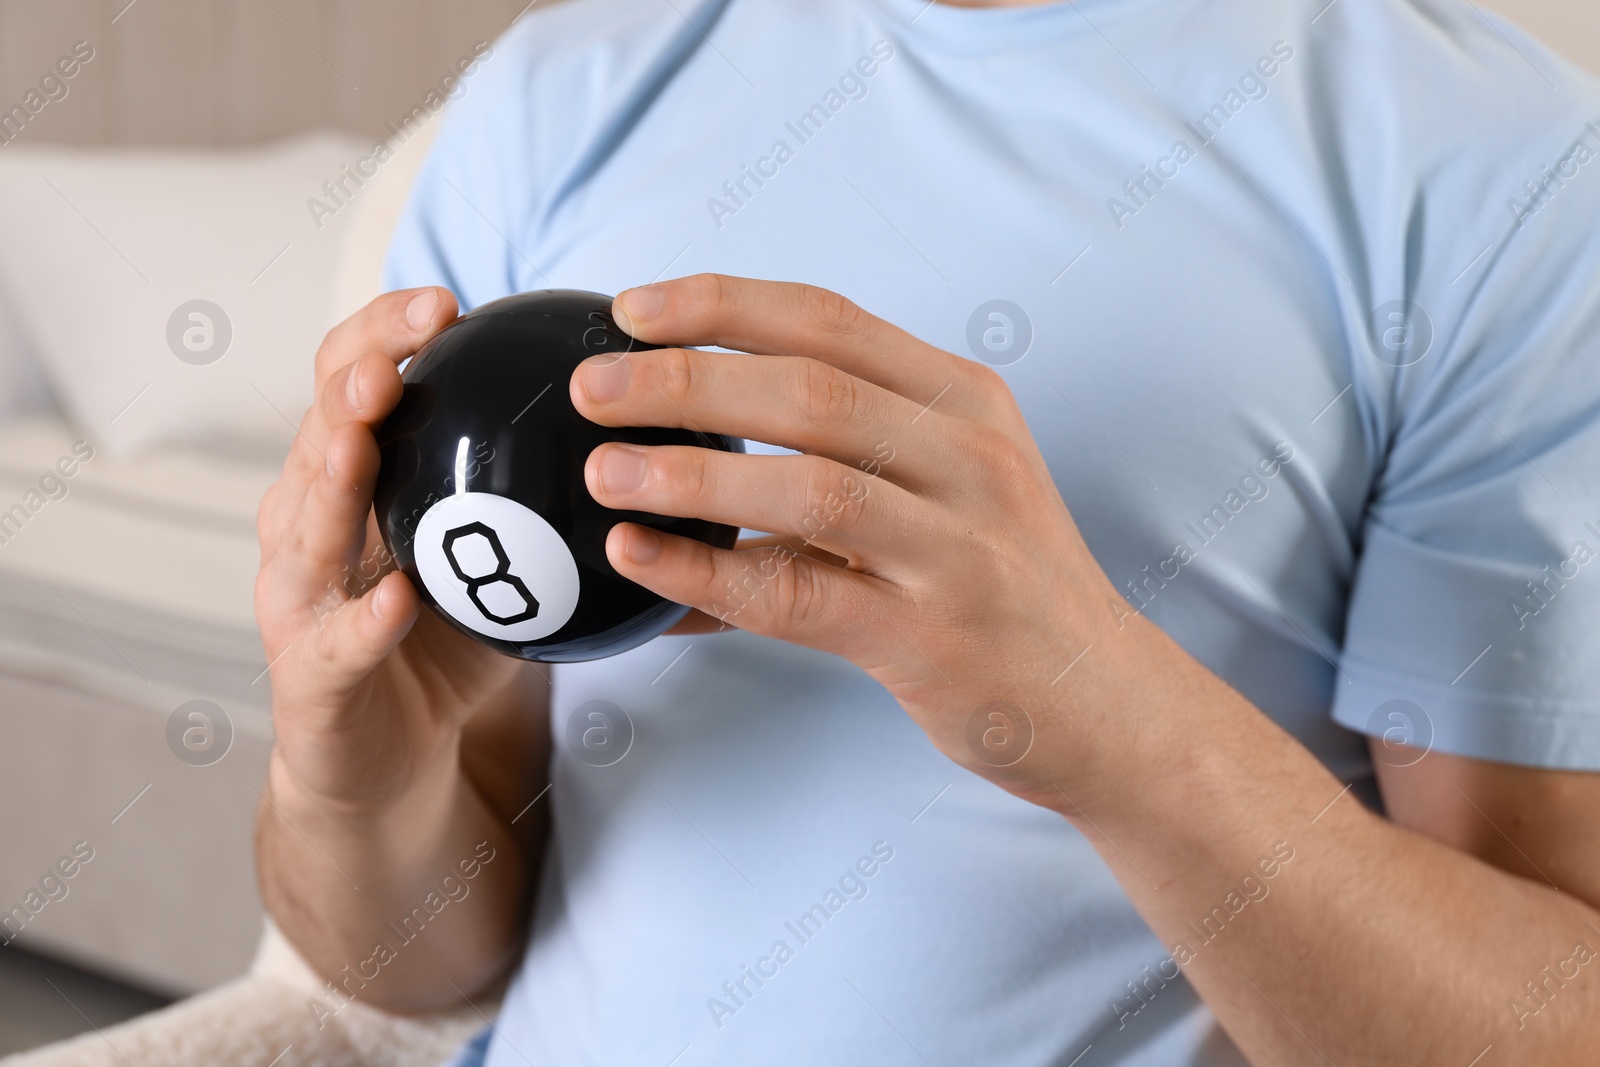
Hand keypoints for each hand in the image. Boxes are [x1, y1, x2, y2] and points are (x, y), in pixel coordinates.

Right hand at [254, 288, 533, 807]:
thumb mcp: (499, 558)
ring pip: (304, 523)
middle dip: (353, 379)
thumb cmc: (446, 642)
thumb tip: (639, 431)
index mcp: (349, 482)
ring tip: (368, 432)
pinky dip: (367, 619)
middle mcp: (307, 525)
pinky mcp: (307, 677)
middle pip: (318, 430)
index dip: (385, 333)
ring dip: (334, 473)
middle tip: (403, 347)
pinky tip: (404, 597)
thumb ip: (540, 496)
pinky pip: (337, 642)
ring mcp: (297, 600)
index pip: (352, 382)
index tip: (448, 303)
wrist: (390, 757)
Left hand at [572, 275, 1152, 805]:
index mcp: (964, 400)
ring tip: (604, 471)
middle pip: (810, 388)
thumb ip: (841, 451)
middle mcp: (970, 456)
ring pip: (810, 484)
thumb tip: (679, 443)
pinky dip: (711, 573)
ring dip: (693, 472)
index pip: (830, 319)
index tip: (633, 308)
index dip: (723, 303)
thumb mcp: (948, 484)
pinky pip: (801, 595)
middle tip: (592, 387)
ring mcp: (959, 546)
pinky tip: (641, 561)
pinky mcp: (932, 634)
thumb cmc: (1000, 583)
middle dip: (686, 377)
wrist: (1101, 697)